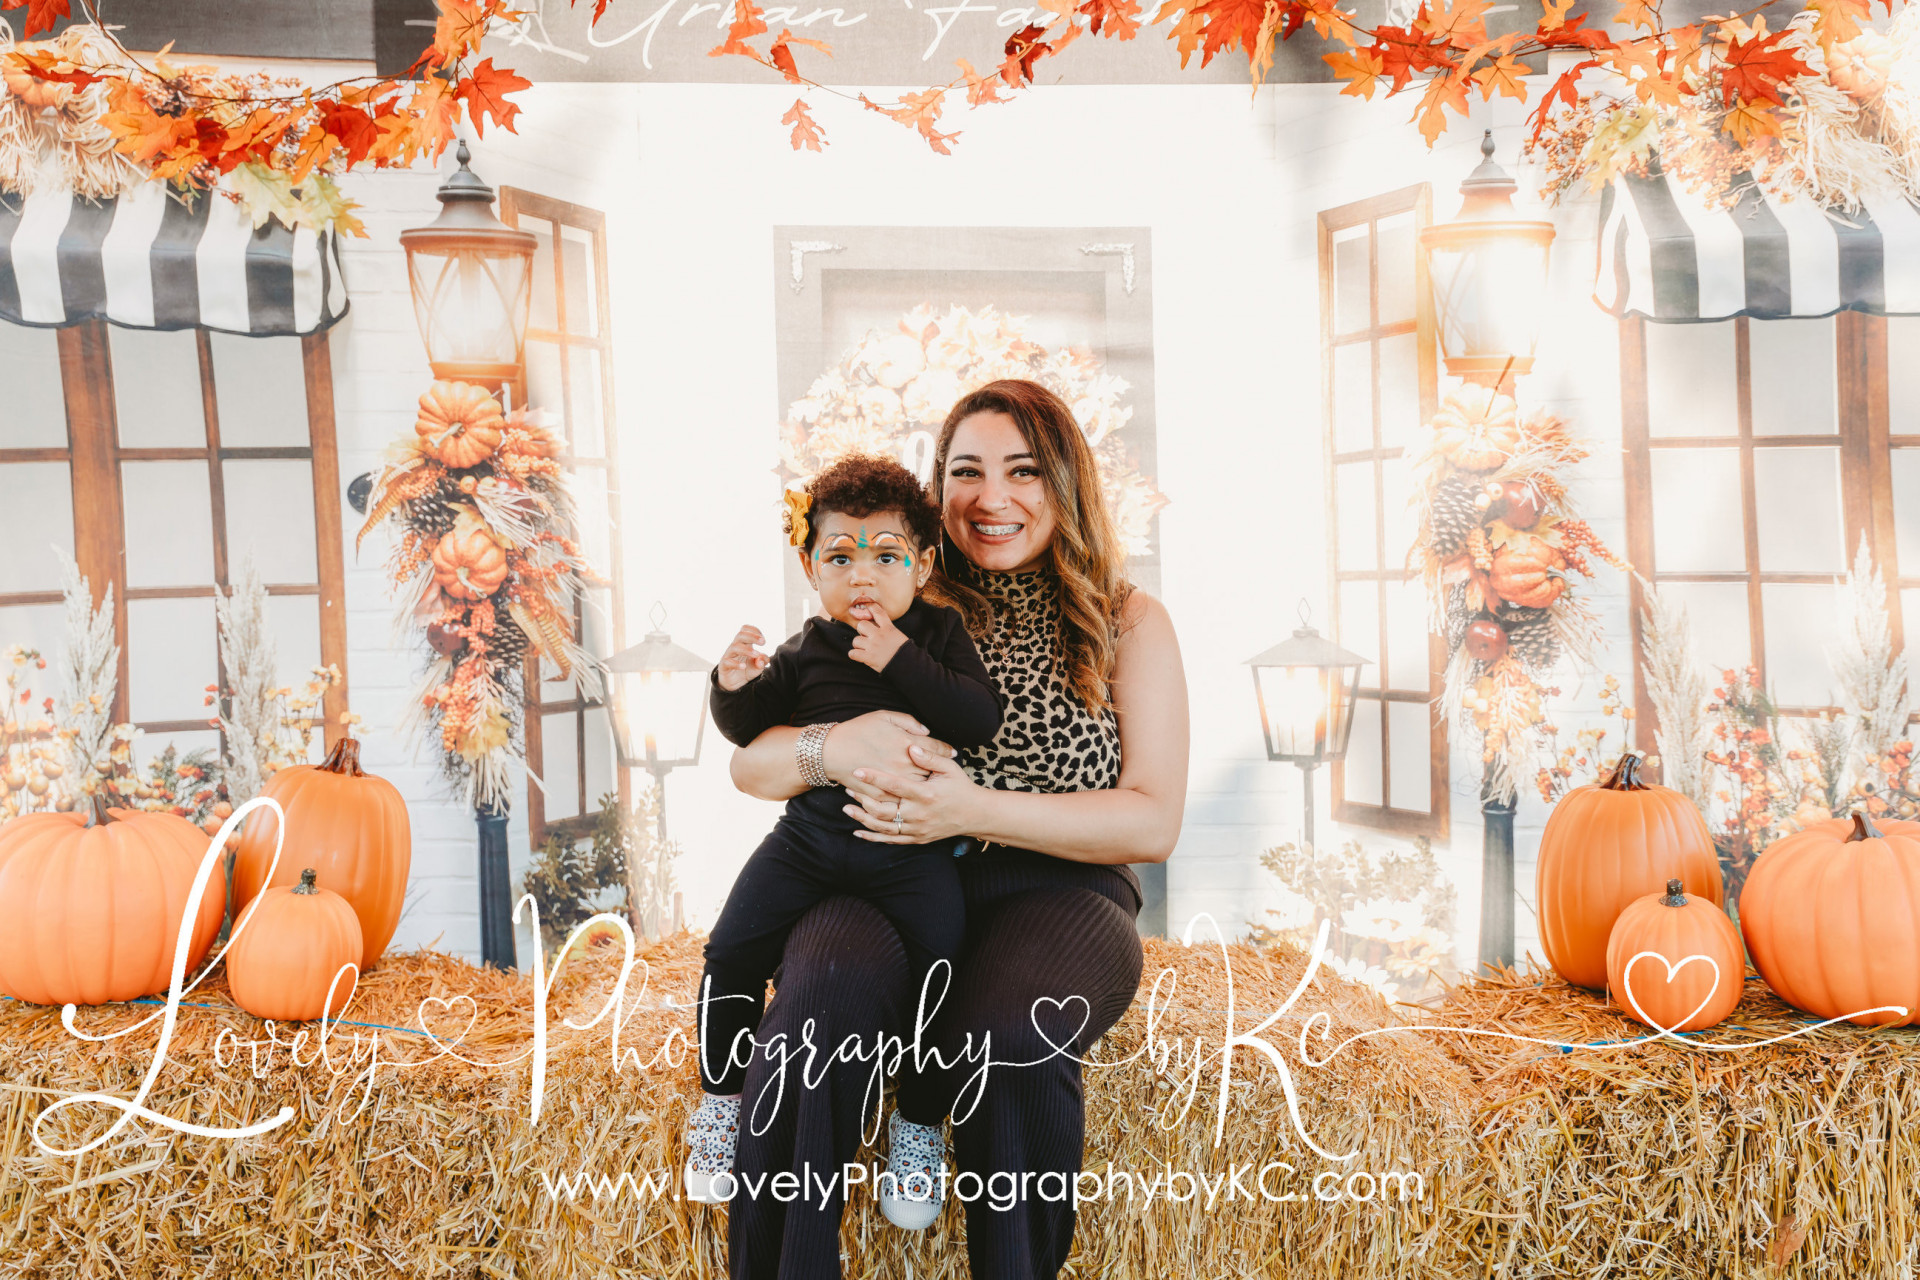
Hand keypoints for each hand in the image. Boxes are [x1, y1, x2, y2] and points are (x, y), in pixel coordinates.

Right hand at [716, 625, 767, 691]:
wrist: (734, 684)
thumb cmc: (746, 670)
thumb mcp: (758, 667)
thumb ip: (762, 661)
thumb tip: (761, 659)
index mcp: (744, 643)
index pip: (745, 629)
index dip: (754, 631)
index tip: (763, 641)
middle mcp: (735, 647)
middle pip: (740, 635)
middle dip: (752, 636)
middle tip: (763, 642)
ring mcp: (728, 655)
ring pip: (735, 647)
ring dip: (747, 650)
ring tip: (756, 654)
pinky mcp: (724, 665)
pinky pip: (727, 661)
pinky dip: (736, 664)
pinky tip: (744, 666)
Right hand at [818, 709, 953, 786]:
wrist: (832, 751)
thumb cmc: (858, 730)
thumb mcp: (883, 716)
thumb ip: (908, 722)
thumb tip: (926, 732)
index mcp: (905, 743)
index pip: (935, 747)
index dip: (946, 749)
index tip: (953, 752)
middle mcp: (903, 764)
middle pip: (931, 771)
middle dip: (940, 770)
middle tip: (948, 772)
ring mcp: (893, 782)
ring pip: (918, 788)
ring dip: (928, 786)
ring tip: (935, 786)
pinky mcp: (882, 795)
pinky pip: (900, 801)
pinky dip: (909, 799)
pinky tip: (914, 797)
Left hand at [843, 745, 979, 844]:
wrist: (975, 815)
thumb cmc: (961, 787)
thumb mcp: (950, 768)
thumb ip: (930, 757)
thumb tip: (911, 747)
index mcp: (926, 794)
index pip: (894, 785)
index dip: (874, 777)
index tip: (857, 770)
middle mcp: (919, 814)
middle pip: (883, 809)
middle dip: (862, 799)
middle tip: (847, 789)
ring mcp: (917, 829)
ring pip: (883, 827)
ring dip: (862, 818)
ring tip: (846, 809)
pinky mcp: (917, 839)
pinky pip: (891, 840)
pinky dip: (873, 837)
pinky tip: (858, 832)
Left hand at [847, 604, 908, 672]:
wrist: (907, 665)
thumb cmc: (904, 651)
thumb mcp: (898, 635)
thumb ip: (887, 629)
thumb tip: (875, 625)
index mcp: (888, 628)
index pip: (878, 612)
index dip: (870, 607)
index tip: (866, 607)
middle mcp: (879, 635)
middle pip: (861, 625)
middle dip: (861, 631)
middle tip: (866, 637)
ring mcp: (872, 646)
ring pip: (855, 640)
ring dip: (858, 645)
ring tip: (865, 649)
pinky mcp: (868, 657)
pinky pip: (852, 653)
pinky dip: (854, 655)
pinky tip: (860, 656)